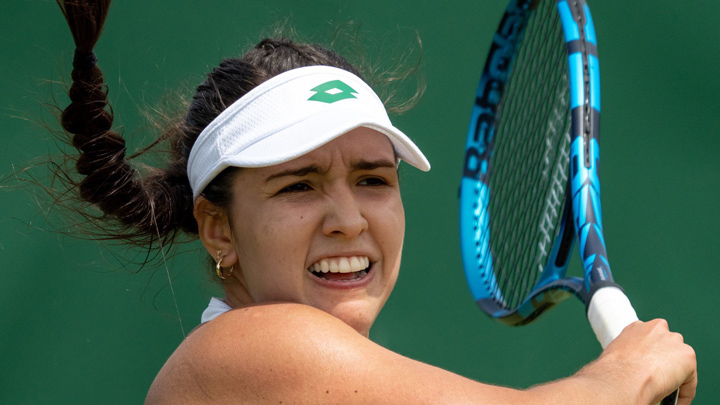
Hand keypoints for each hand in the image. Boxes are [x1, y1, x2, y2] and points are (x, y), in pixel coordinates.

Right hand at [582, 319, 696, 403]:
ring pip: (680, 361)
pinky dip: (684, 391)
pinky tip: (675, 401)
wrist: (621, 379)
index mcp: (636, 328)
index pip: (650, 339)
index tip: (648, 369)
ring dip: (676, 375)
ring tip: (667, 392)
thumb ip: (629, 357)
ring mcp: (673, 340)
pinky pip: (689, 378)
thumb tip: (630, 372)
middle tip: (659, 380)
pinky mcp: (687, 355)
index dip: (650, 356)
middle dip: (665, 362)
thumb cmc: (611, 373)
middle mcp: (656, 328)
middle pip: (668, 346)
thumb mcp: (615, 358)